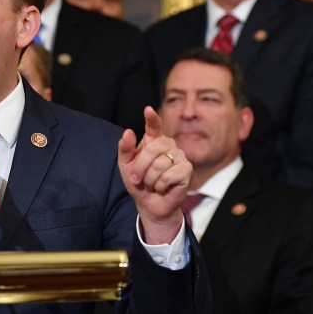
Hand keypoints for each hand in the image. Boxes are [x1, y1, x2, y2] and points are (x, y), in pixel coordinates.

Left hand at [118, 106, 191, 243]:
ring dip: (149, 179)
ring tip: (151, 184)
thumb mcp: (126, 165)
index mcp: (153, 141)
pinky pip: (168, 176)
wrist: (149, 203)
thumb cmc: (138, 181)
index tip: (147, 110)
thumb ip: (125, 149)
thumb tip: (128, 132)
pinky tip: (162, 188)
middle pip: (152, 149)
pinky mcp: (187, 170)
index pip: (154, 125)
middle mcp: (168, 145)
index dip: (151, 118)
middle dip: (140, 167)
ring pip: (159, 165)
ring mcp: (180, 156)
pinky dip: (160, 185)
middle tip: (136, 178)